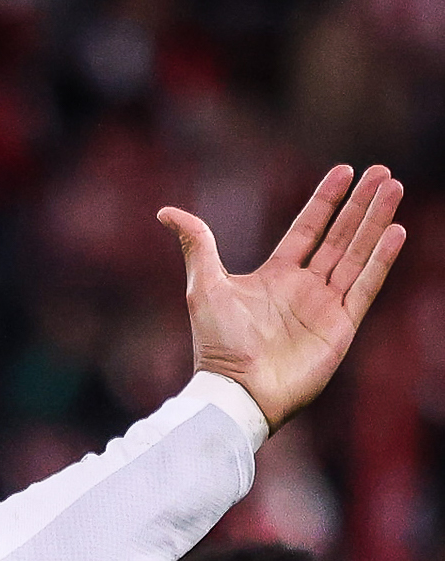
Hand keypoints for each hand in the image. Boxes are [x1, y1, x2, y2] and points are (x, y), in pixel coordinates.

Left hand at [160, 164, 405, 430]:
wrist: (237, 390)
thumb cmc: (217, 344)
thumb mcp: (203, 286)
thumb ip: (197, 245)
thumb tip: (165, 211)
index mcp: (275, 276)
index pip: (307, 229)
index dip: (326, 200)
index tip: (346, 170)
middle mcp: (304, 288)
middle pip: (340, 236)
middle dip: (361, 204)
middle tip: (382, 171)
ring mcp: (325, 306)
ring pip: (358, 254)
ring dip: (376, 222)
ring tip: (395, 187)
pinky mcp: (341, 326)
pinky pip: (366, 286)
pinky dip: (381, 260)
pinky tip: (395, 232)